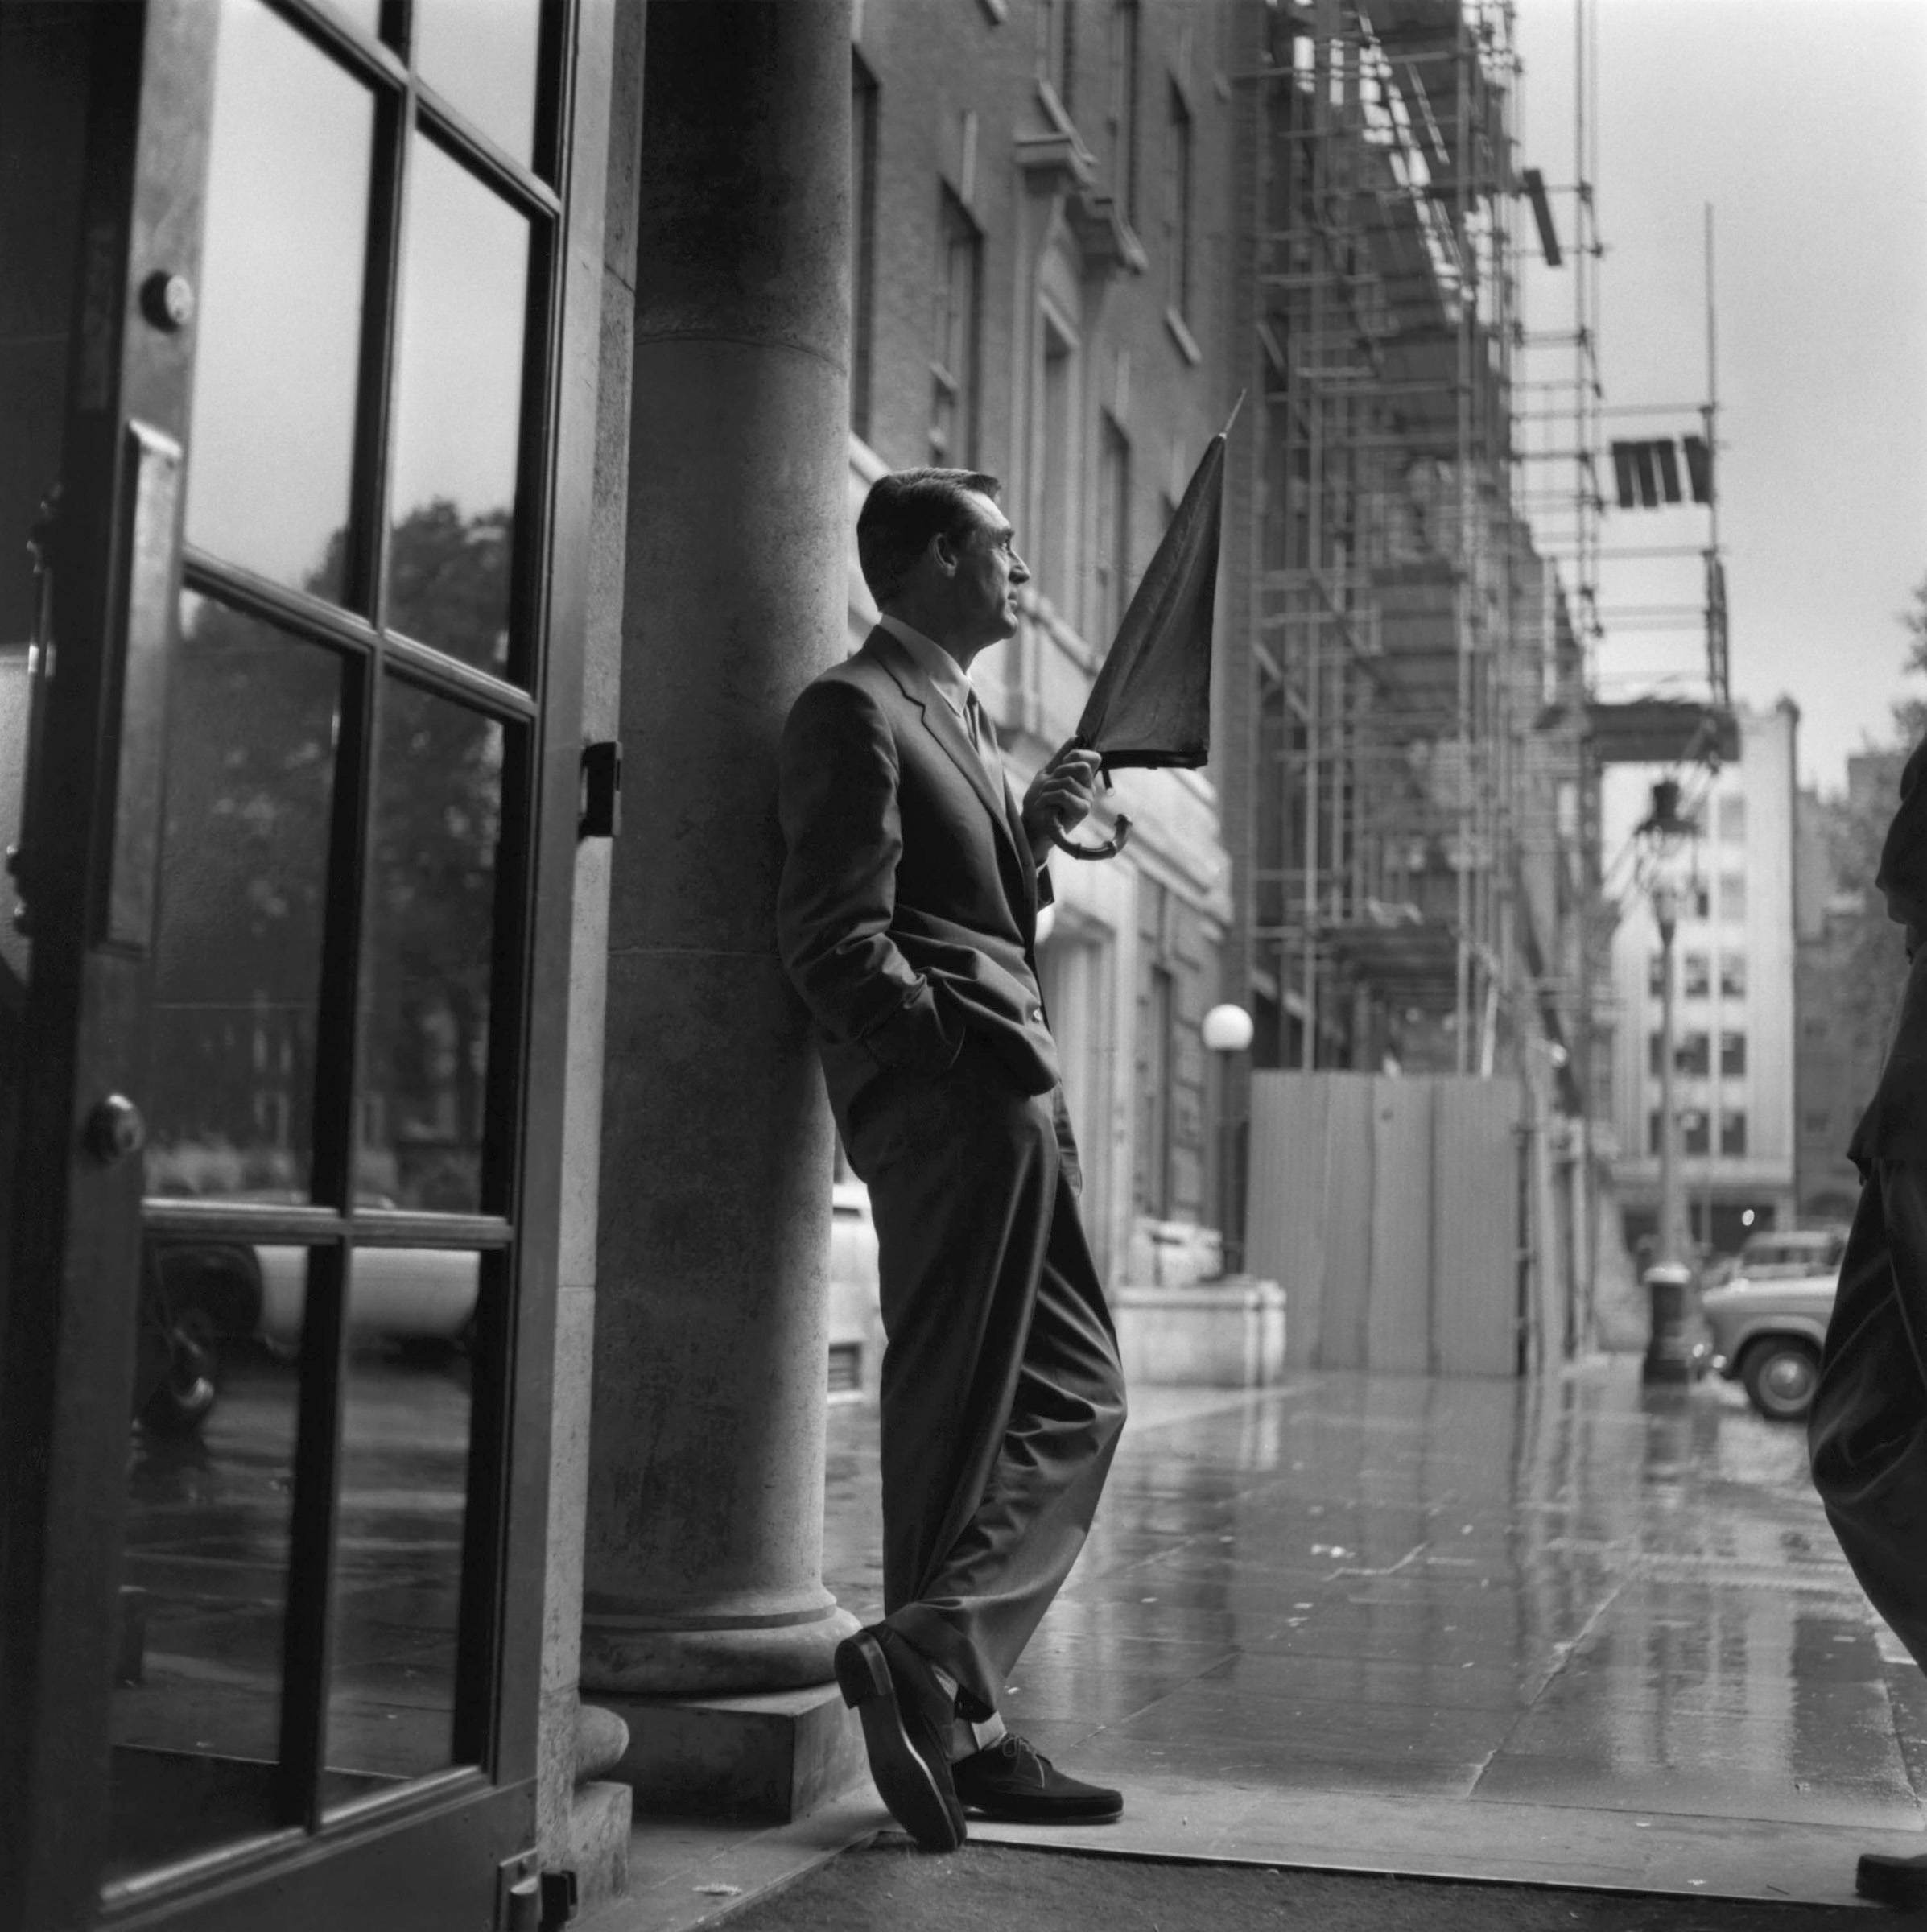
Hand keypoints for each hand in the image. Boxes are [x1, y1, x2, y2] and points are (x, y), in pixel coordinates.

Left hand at [1021, 741, 1102, 861]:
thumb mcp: (1048, 774)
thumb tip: (1075, 738)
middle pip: (1082, 765)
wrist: (1032, 825)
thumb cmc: (1039, 802)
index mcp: (1083, 778)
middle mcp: (1089, 788)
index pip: (1093, 757)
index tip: (1060, 765)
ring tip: (1043, 798)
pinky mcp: (1082, 811)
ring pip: (1068, 780)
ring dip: (1048, 788)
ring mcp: (1088, 800)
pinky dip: (1047, 797)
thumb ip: (1061, 757)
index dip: (1076, 755)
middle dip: (1059, 771)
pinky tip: (1042, 805)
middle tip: (1049, 784)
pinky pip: (1064, 794)